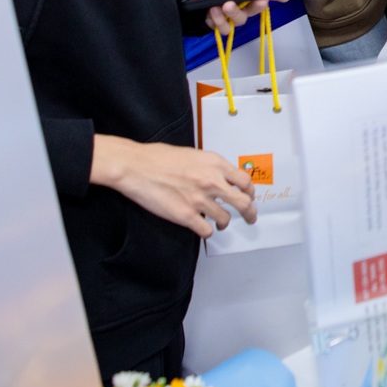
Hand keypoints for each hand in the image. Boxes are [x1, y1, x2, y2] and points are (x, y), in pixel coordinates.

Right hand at [92, 135, 257, 237]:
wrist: (136, 166)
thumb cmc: (158, 158)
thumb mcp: (193, 154)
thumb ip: (210, 167)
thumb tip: (221, 178)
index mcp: (215, 164)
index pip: (245, 181)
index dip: (250, 192)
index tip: (249, 197)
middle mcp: (212, 181)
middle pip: (244, 203)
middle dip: (250, 213)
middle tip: (251, 218)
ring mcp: (199, 199)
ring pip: (225, 219)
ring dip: (224, 223)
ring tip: (220, 224)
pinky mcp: (186, 215)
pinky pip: (207, 231)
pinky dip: (207, 232)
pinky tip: (202, 228)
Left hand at [206, 0, 289, 33]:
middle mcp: (249, 4)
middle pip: (257, 10)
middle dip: (257, 7)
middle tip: (256, 0)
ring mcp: (236, 14)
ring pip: (240, 21)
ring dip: (232, 14)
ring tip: (222, 6)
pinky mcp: (223, 21)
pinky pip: (224, 28)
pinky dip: (219, 22)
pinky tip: (213, 10)